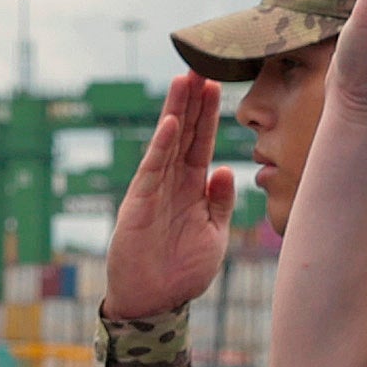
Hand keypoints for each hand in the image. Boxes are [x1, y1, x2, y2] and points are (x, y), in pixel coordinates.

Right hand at [103, 73, 234, 319]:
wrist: (155, 301)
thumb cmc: (183, 271)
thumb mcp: (214, 235)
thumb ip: (221, 203)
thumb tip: (226, 170)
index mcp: (192, 188)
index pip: (202, 142)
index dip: (209, 115)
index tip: (217, 85)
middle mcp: (173, 183)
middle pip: (185, 133)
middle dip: (192, 101)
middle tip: (201, 65)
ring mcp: (155, 190)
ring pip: (168, 142)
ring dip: (177, 111)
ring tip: (185, 80)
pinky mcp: (140, 203)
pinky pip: (153, 169)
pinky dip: (162, 146)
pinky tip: (171, 123)